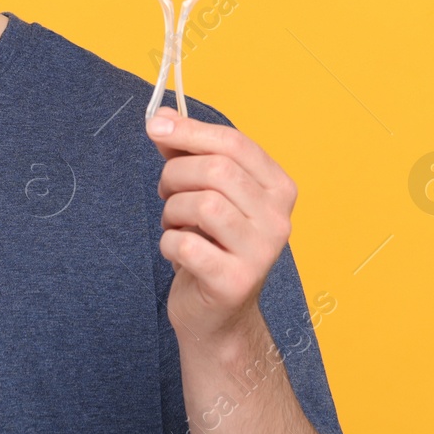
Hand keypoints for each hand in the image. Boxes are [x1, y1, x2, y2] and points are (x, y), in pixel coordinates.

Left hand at [147, 105, 296, 350]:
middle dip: (175, 175)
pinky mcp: (235, 282)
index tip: (154, 126)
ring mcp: (261, 253)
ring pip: (202, 205)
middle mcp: (279, 220)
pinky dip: (168, 243)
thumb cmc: (210, 244)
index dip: (190, 130)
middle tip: (166, 192)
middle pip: (217, 170)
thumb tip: (161, 118)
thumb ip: (186, 152)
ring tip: (175, 224)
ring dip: (172, 211)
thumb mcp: (203, 191)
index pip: (235, 143)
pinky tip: (176, 252)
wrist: (217, 315)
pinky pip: (185, 244)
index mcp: (278, 188)